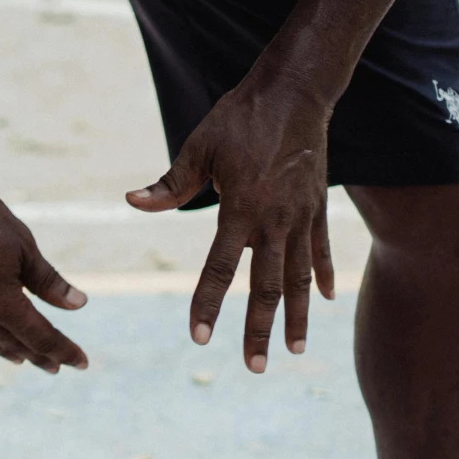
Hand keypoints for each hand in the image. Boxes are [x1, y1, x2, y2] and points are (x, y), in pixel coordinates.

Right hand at [0, 170, 88, 371]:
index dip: (64, 350)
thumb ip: (49, 281)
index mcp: (1, 302)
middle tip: (57, 367)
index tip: (82, 363)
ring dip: (9, 349)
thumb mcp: (23, 246)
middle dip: (40, 356)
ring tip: (23, 358)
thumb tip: (79, 305)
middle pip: (15, 343)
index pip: (41, 337)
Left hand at [126, 83, 334, 371]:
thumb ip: (170, 183)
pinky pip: (321, 250)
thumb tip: (132, 201)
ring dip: (297, 317)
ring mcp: (301, 216)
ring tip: (295, 351)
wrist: (296, 91)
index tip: (200, 338)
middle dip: (259, 331)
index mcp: (240, 208)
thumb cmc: (241, 117)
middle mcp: (274, 220)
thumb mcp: (200, 146)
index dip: (208, 305)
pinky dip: (323, 276)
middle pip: (266, 287)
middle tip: (255, 367)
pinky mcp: (318, 206)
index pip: (220, 268)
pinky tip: (326, 302)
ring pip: (298, 278)